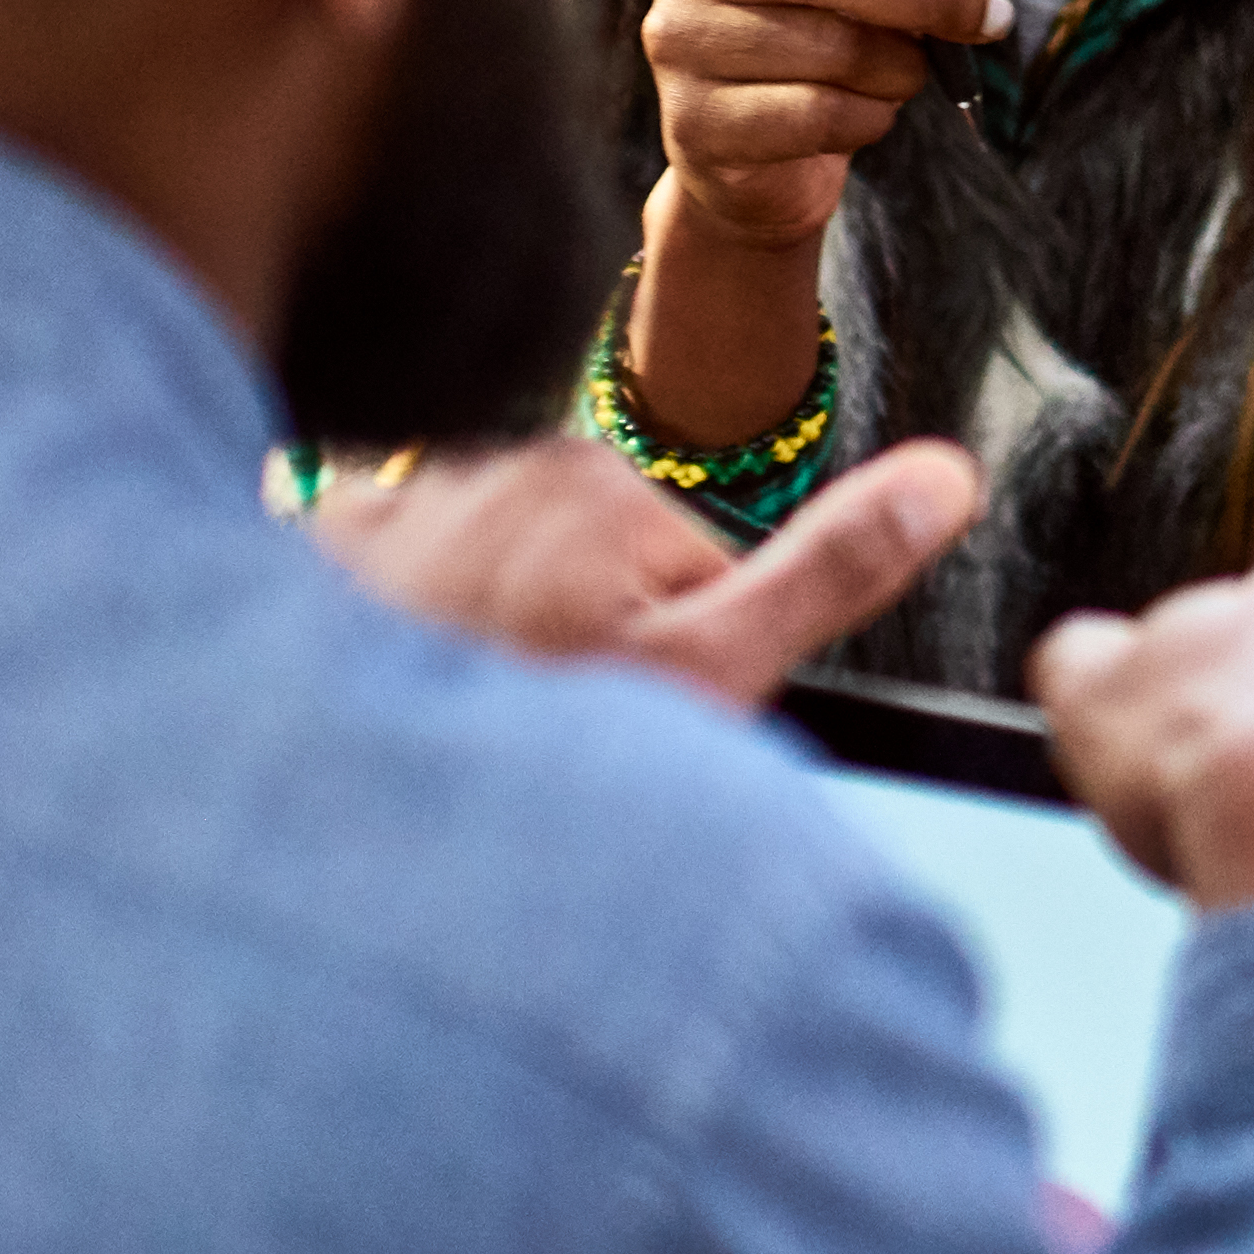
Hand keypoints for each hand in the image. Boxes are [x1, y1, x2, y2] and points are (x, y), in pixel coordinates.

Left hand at [308, 432, 986, 712]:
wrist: (305, 791)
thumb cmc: (511, 754)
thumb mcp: (709, 675)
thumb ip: (830, 573)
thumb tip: (947, 476)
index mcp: (607, 488)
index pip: (691, 558)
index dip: (684, 648)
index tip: (638, 708)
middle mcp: (499, 463)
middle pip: (591, 554)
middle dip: (584, 633)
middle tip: (549, 723)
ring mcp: (403, 491)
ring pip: (497, 568)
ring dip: (490, 629)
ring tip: (464, 711)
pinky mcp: (322, 533)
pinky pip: (400, 569)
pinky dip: (407, 621)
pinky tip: (391, 679)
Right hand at [626, 0, 1007, 436]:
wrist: (758, 159)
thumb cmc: (827, 38)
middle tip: (988, 15)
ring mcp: (680, 44)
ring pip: (832, 49)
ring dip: (901, 67)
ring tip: (903, 72)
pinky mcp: (696, 124)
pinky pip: (821, 116)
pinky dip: (871, 118)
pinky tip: (860, 114)